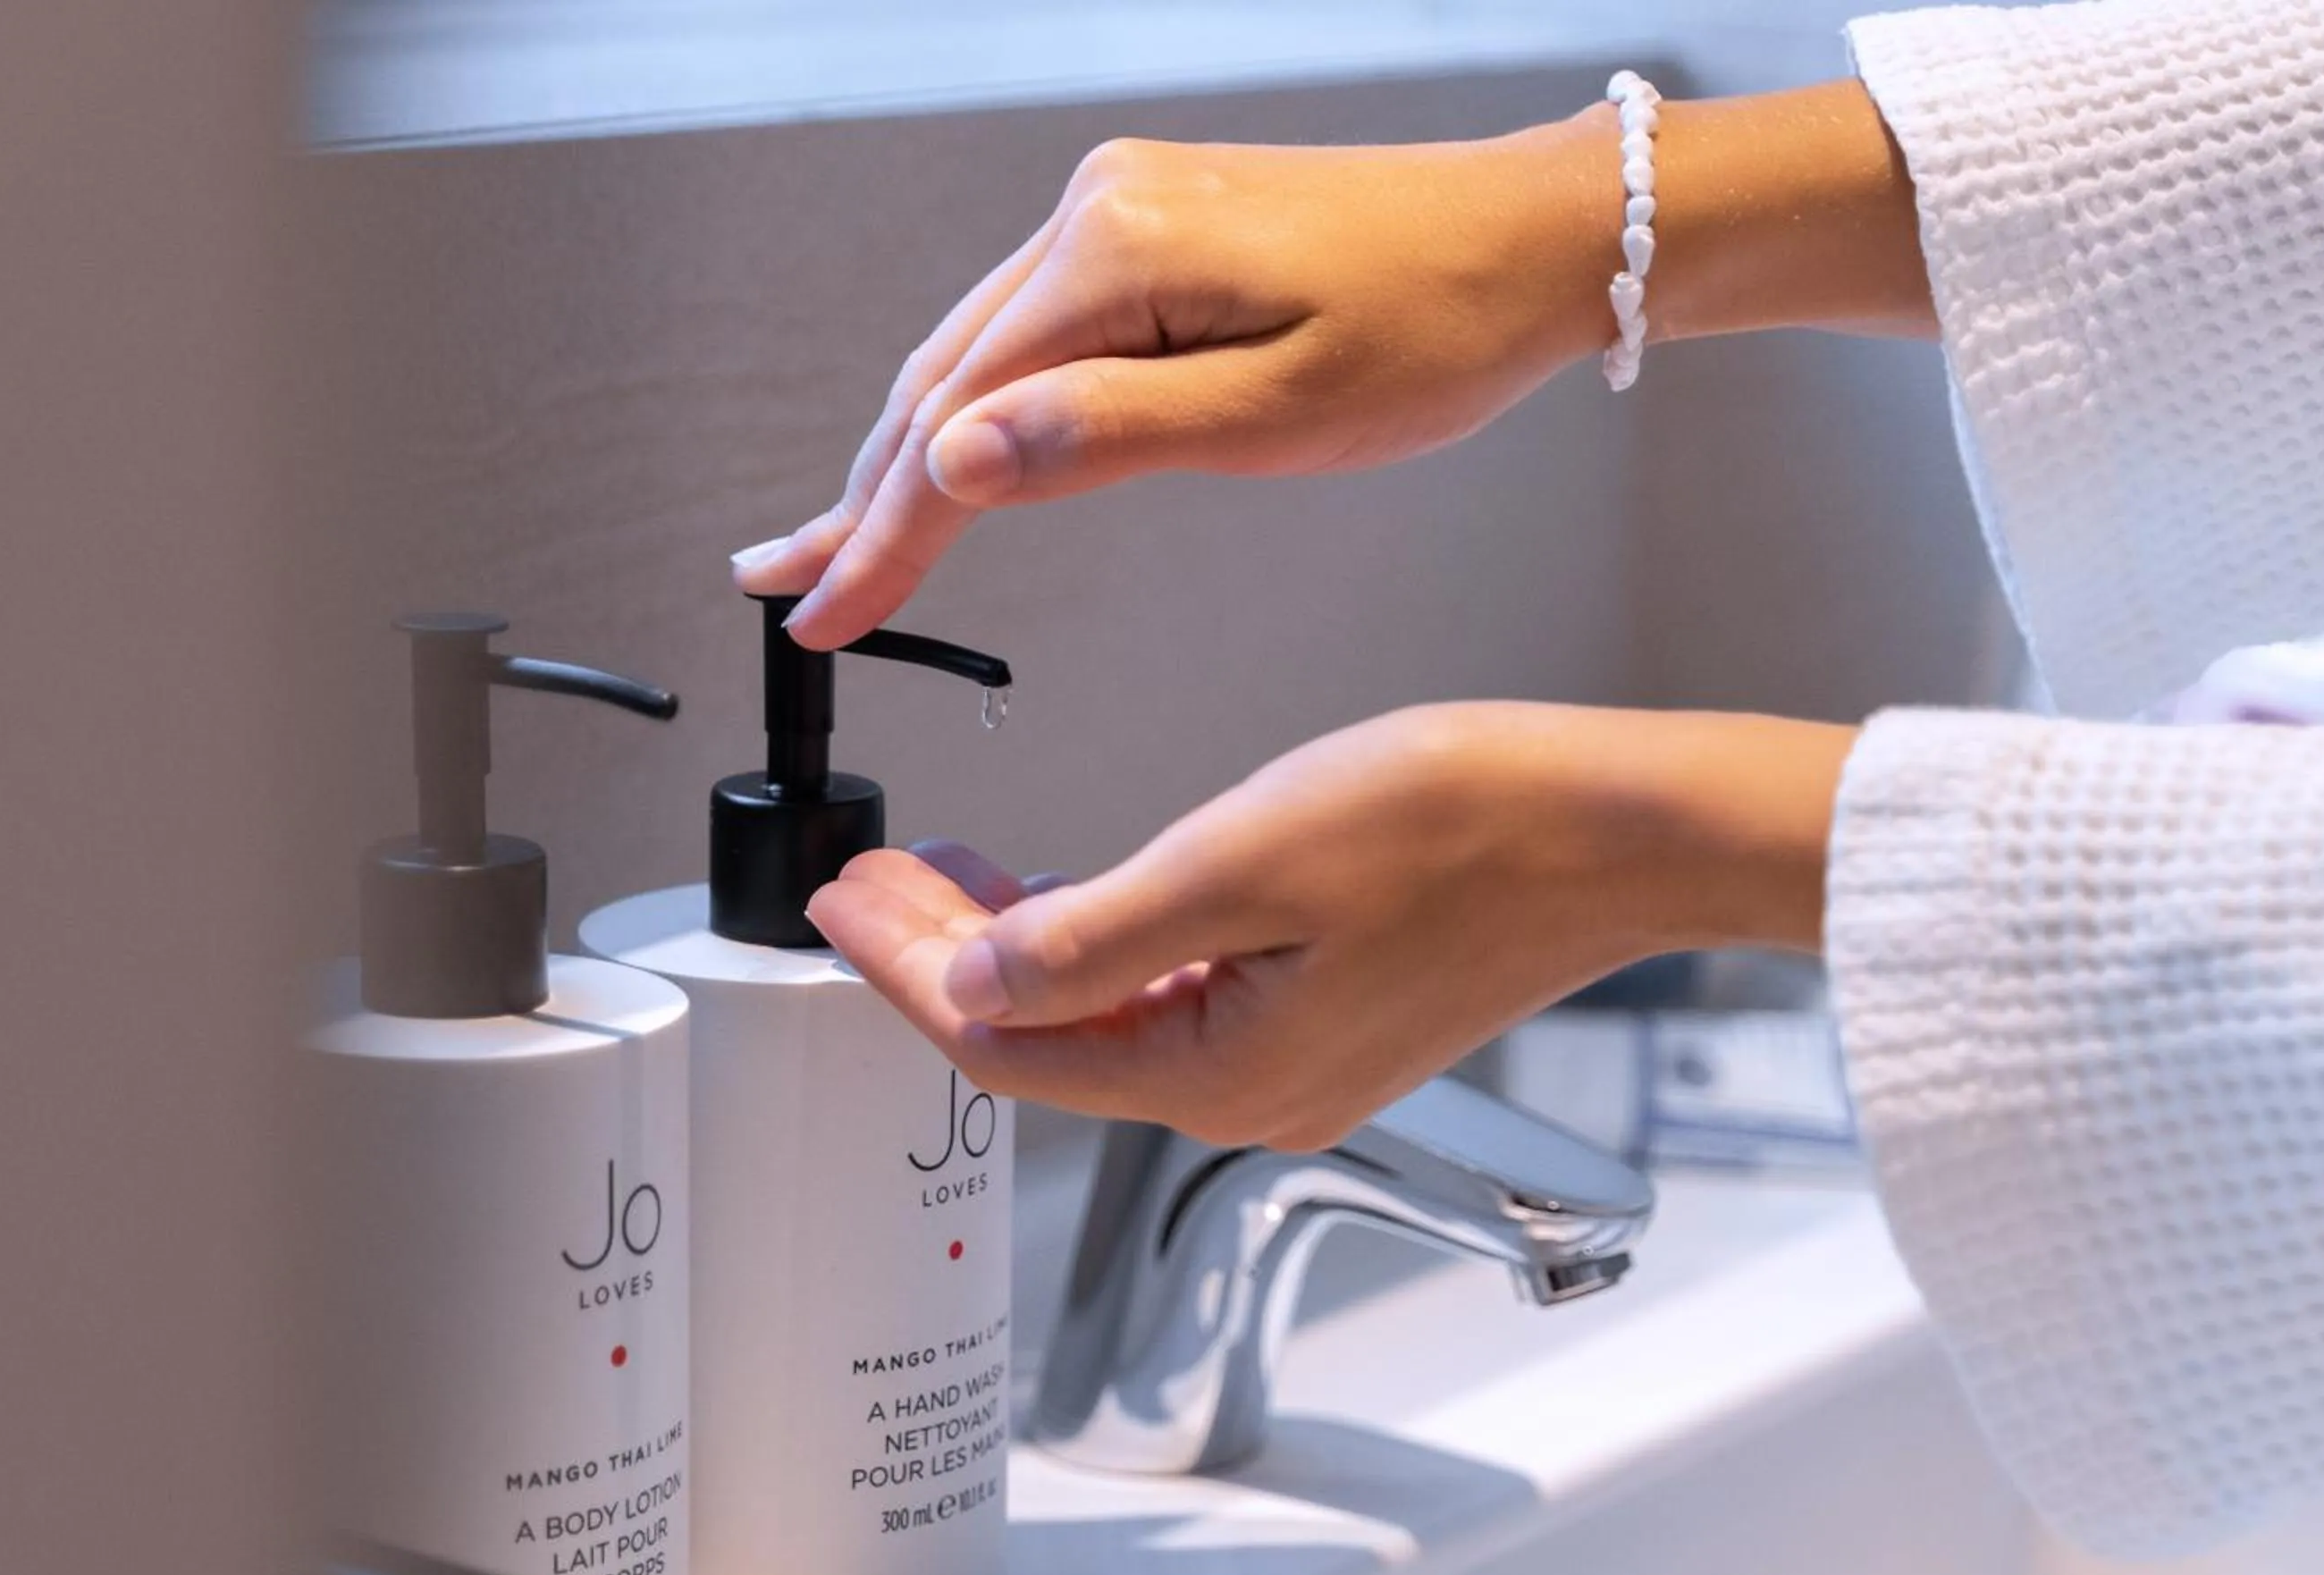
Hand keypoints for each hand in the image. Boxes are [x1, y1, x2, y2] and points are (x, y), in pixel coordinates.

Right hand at [736, 110, 1627, 645]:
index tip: (825, 614)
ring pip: (974, 356)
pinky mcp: (1148, 228)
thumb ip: (1106, 438)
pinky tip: (949, 459)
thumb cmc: (1436, 327)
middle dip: (863, 498)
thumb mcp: (1276, 413)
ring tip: (843, 544)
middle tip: (793, 591)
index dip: (885, 533)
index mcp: (1115, 253)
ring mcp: (1116, 212)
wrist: (1529, 238)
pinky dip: (977, 407)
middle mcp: (1094, 213)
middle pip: (939, 380)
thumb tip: (956, 467)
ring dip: (907, 456)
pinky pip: (1027, 330)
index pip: (957, 420)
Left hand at [807, 703, 1853, 1148]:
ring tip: (940, 869)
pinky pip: (1171, 1002)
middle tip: (864, 873)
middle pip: (1046, 1040)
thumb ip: (1088, 935)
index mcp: (1219, 1077)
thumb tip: (968, 986)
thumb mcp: (1241, 862)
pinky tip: (1069, 889)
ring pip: (1105, 1019)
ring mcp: (1292, 1065)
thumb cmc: (1464, 829)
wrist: (1621, 830)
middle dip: (941, 959)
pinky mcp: (1327, 1021)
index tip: (833, 896)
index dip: (901, 971)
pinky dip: (1099, 946)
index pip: (1004, 1043)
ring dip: (1017, 946)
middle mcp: (1249, 1097)